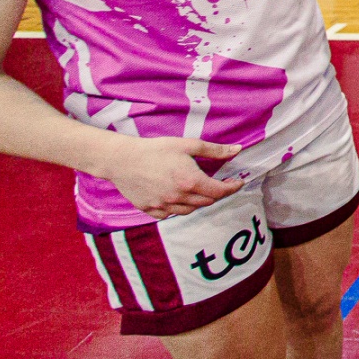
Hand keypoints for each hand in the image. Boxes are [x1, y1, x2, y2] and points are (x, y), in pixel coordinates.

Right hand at [99, 134, 244, 218]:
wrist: (121, 160)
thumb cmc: (155, 149)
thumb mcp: (187, 145)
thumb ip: (214, 150)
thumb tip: (237, 150)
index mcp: (190, 182)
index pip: (220, 192)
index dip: (232, 187)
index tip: (237, 182)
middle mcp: (179, 198)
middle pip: (207, 201)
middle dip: (217, 192)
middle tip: (219, 182)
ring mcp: (164, 207)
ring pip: (191, 209)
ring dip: (199, 200)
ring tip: (198, 187)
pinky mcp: (152, 211)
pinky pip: (173, 213)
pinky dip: (180, 206)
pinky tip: (178, 195)